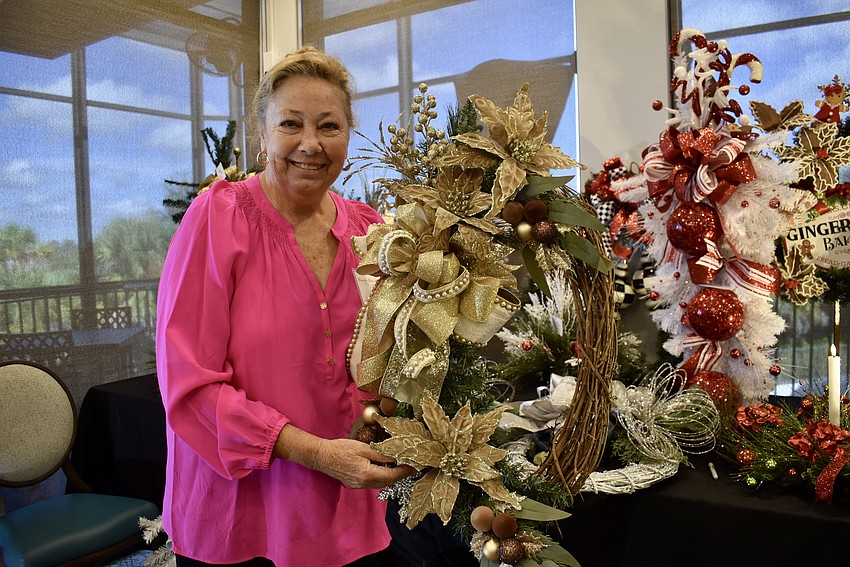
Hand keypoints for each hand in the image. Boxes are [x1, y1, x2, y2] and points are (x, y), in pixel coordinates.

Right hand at [274, 424, 414, 488]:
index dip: (405, 471)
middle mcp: (364, 483)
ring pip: (382, 483)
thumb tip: (397, 457)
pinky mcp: (355, 483)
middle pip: (389, 481)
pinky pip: (374, 482)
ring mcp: (359, 485)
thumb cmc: (340, 449)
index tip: (415, 466)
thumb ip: (381, 454)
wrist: (321, 456)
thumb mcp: (363, 447)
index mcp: (368, 474)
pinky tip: (385, 468)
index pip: (392, 475)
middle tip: (411, 465)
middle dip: (401, 474)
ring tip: (401, 466)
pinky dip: (382, 476)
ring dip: (392, 476)